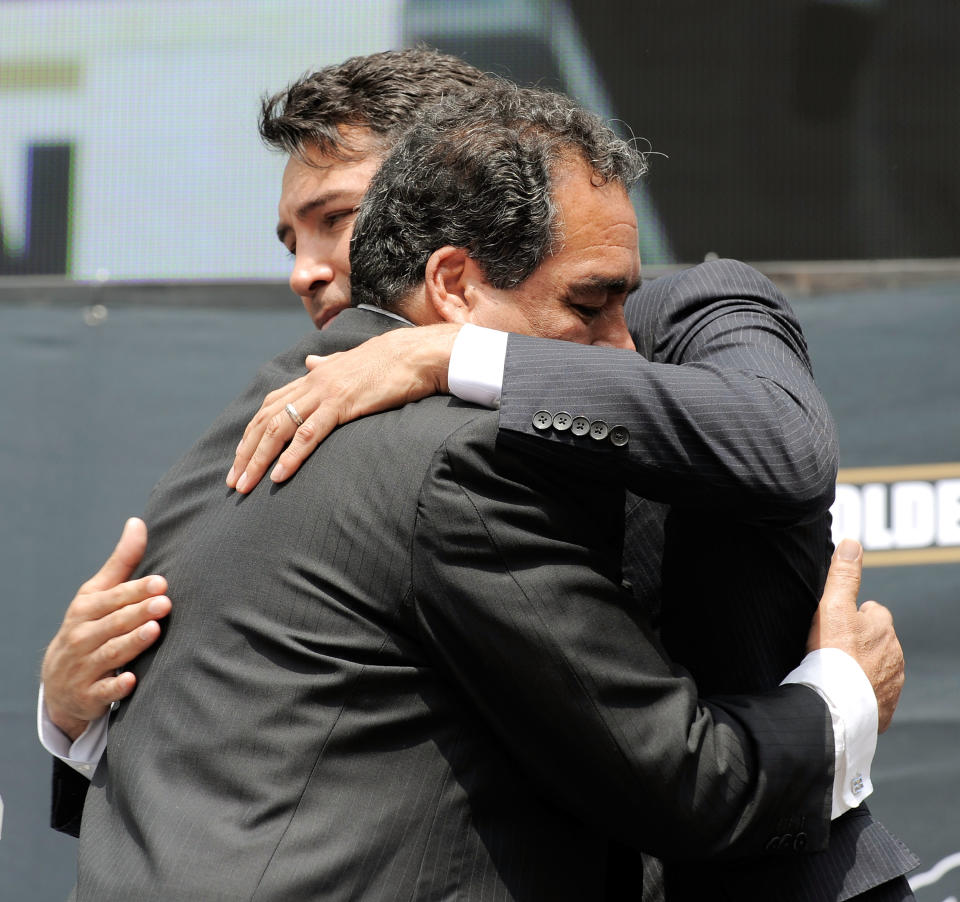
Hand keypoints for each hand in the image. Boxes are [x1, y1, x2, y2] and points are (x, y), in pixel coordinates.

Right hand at [41, 518, 170, 740]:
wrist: (59, 680)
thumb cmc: (88, 626)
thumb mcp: (98, 593)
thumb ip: (122, 561)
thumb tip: (138, 522)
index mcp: (85, 610)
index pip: (113, 598)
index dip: (136, 590)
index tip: (161, 582)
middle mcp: (81, 637)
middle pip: (114, 623)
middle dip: (139, 613)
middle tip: (165, 603)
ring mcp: (83, 667)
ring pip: (110, 654)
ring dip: (131, 643)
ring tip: (154, 631)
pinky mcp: (89, 695)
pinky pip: (103, 691)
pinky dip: (115, 686)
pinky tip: (131, 680)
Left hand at [227, 323, 460, 492]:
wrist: (414, 354)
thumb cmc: (389, 363)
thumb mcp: (350, 363)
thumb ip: (328, 365)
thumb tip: (310, 360)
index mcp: (313, 376)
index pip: (269, 407)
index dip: (251, 434)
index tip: (240, 460)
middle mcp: (311, 384)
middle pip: (266, 421)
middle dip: (245, 454)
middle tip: (233, 482)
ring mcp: (324, 394)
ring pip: (279, 429)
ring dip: (259, 460)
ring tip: (246, 485)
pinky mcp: (342, 404)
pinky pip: (309, 434)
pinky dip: (291, 455)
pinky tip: (278, 475)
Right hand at [806, 538, 903, 731]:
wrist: (835, 704)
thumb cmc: (832, 653)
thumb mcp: (832, 605)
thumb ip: (843, 574)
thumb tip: (852, 542)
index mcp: (883, 628)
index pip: (873, 612)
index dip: (854, 614)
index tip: (837, 623)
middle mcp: (895, 655)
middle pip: (877, 640)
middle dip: (860, 641)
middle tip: (833, 646)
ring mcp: (892, 683)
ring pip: (879, 667)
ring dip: (863, 666)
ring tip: (836, 670)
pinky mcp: (885, 708)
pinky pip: (875, 694)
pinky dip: (863, 691)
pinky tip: (843, 691)